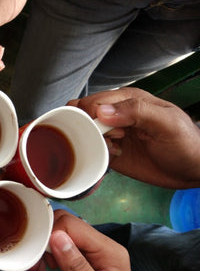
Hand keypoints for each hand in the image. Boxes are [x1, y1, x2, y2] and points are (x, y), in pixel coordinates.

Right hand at [46, 211, 147, 270]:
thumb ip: (79, 269)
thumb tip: (58, 238)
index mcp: (111, 252)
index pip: (74, 226)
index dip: (51, 235)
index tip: (39, 256)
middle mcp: (103, 246)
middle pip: (66, 225)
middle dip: (46, 240)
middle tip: (37, 264)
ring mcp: (93, 252)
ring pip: (60, 234)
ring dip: (44, 250)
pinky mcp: (83, 259)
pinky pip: (60, 247)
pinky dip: (47, 256)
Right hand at [68, 87, 199, 188]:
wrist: (192, 170)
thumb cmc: (185, 143)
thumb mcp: (166, 123)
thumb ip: (136, 111)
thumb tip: (101, 111)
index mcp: (127, 100)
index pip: (93, 102)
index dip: (94, 117)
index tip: (114, 131)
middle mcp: (115, 115)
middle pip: (82, 116)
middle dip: (90, 130)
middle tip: (112, 139)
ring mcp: (112, 133)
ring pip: (83, 133)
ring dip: (91, 143)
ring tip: (114, 149)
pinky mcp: (110, 152)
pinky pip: (90, 150)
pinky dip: (94, 154)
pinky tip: (114, 157)